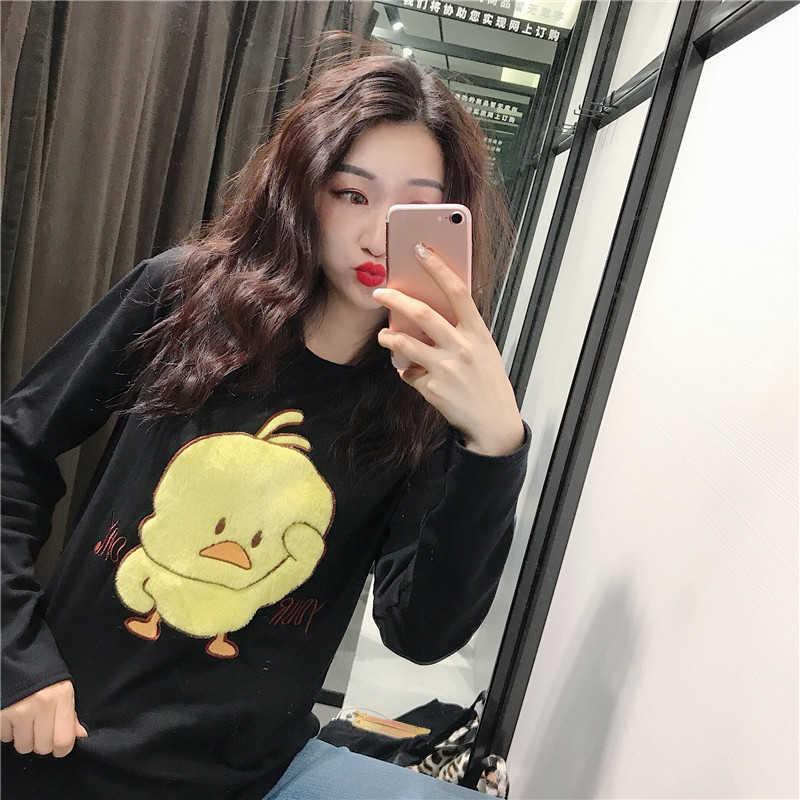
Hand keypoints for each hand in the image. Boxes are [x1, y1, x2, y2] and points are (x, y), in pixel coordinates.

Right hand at [0, 680, 87, 756]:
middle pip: (43, 747)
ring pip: (23, 746)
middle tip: (40, 729)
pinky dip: (8, 732)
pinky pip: (5, 738)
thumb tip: (80, 736)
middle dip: (41, 743)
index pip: (64, 740)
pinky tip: (13, 718)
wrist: (18, 658)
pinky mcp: (1, 715)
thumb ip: (70, 714)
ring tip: (26, 722)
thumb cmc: (44, 676)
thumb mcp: (62, 689)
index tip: (58, 746)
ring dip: (24, 739)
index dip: (61, 749)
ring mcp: (19, 710)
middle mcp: (41, 705)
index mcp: (61, 697)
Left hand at [373, 243, 524, 455]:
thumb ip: (461, 331)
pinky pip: (409, 374)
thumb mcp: (484, 350)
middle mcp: (462, 348)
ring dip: (389, 337)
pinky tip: (412, 374)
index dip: (438, 268)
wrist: (494, 423)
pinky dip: (407, 372)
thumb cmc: (488, 382)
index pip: (457, 291)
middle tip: (380, 292)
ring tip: (384, 336)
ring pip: (405, 344)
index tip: (420, 250)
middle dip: (396, 299)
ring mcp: (446, 369)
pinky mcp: (432, 389)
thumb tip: (428, 313)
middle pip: (423, 314)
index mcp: (478, 333)